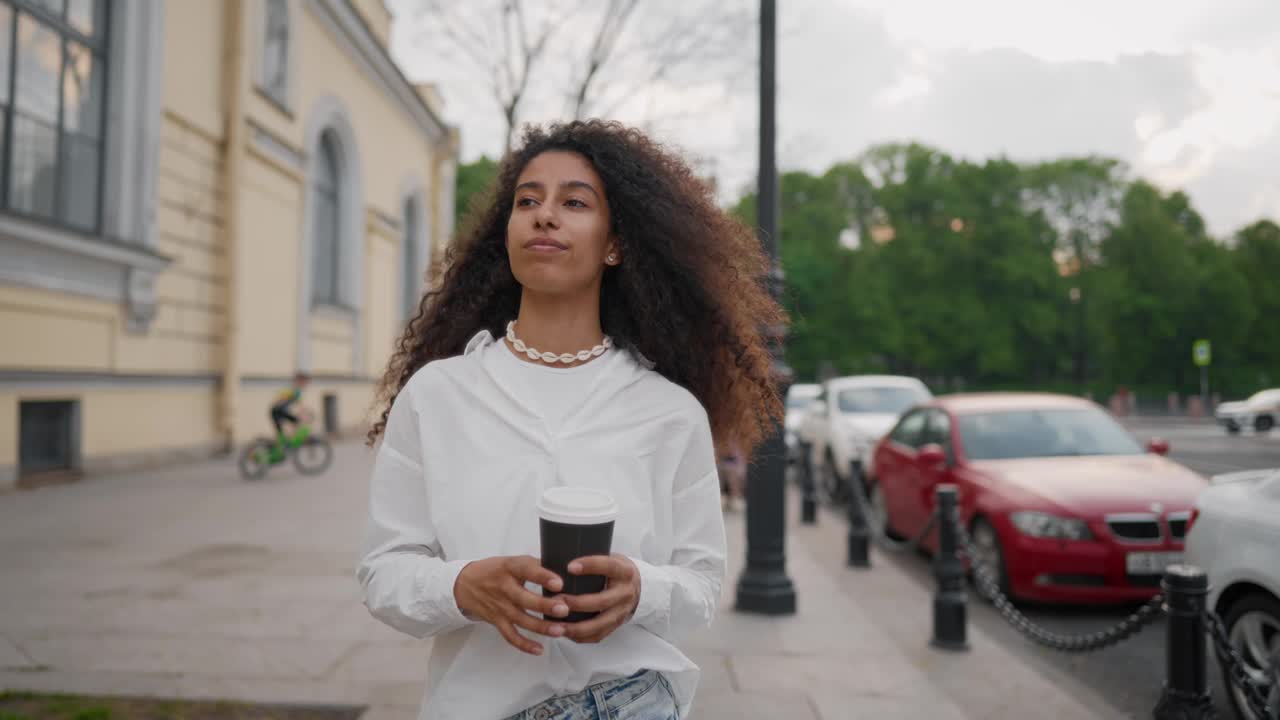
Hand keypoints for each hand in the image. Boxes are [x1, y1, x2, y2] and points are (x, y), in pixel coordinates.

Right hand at [453, 556, 571, 655]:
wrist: (464, 584)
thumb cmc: (495, 570)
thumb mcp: (512, 561)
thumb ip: (535, 566)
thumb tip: (564, 570)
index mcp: (509, 567)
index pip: (526, 569)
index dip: (543, 576)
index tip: (559, 583)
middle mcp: (504, 587)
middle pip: (525, 599)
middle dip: (545, 606)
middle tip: (564, 609)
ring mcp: (500, 606)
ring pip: (521, 619)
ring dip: (541, 627)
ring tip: (560, 631)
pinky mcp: (496, 621)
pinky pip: (510, 635)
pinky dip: (524, 644)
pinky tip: (539, 649)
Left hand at [561, 554, 640, 643]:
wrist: (637, 588)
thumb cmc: (615, 571)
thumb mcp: (611, 558)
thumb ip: (593, 561)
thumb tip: (559, 559)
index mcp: (625, 572)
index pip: (609, 566)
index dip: (591, 565)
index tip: (570, 566)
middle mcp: (626, 593)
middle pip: (602, 601)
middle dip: (577, 603)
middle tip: (555, 600)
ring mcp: (622, 612)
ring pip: (599, 624)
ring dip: (575, 627)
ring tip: (556, 625)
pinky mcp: (616, 626)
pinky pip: (598, 636)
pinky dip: (580, 636)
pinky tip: (565, 632)